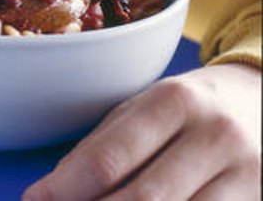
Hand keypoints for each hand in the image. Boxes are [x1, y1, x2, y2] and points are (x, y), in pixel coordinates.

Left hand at [23, 64, 260, 200]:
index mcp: (173, 102)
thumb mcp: (143, 109)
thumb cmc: (187, 108)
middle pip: (140, 200)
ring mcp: (244, 175)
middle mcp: (214, 136)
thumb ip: (101, 146)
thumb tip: (51, 191)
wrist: (260, 102)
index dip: (63, 190)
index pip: (108, 158)